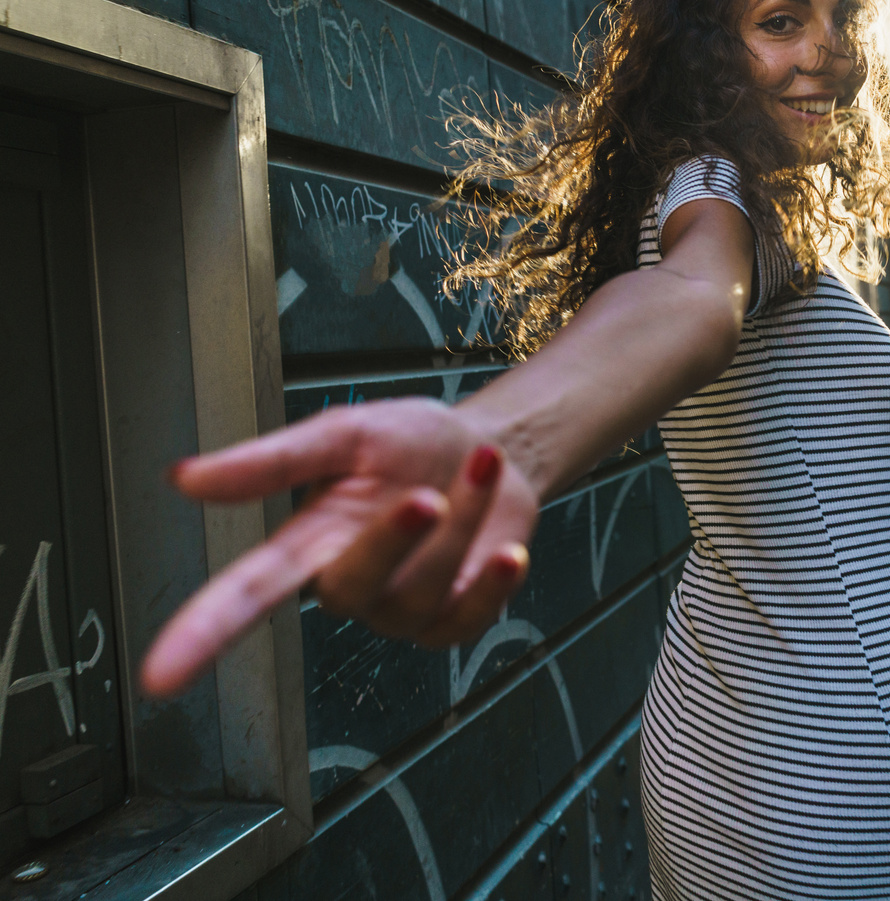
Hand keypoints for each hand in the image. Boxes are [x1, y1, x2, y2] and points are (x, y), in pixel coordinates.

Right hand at [141, 398, 538, 699]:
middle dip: (392, 540)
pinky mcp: (455, 621)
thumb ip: (273, 461)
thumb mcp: (343, 433)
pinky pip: (469, 620)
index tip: (160, 675)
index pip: (243, 594)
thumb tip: (186, 478)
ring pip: (422, 592)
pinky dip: (495, 584)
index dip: (202, 632)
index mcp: (309, 541)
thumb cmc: (409, 444)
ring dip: (463, 524)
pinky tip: (509, 552)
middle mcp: (350, 584)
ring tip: (480, 468)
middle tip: (425, 495)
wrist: (493, 448)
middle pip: (348, 589)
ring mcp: (403, 610)